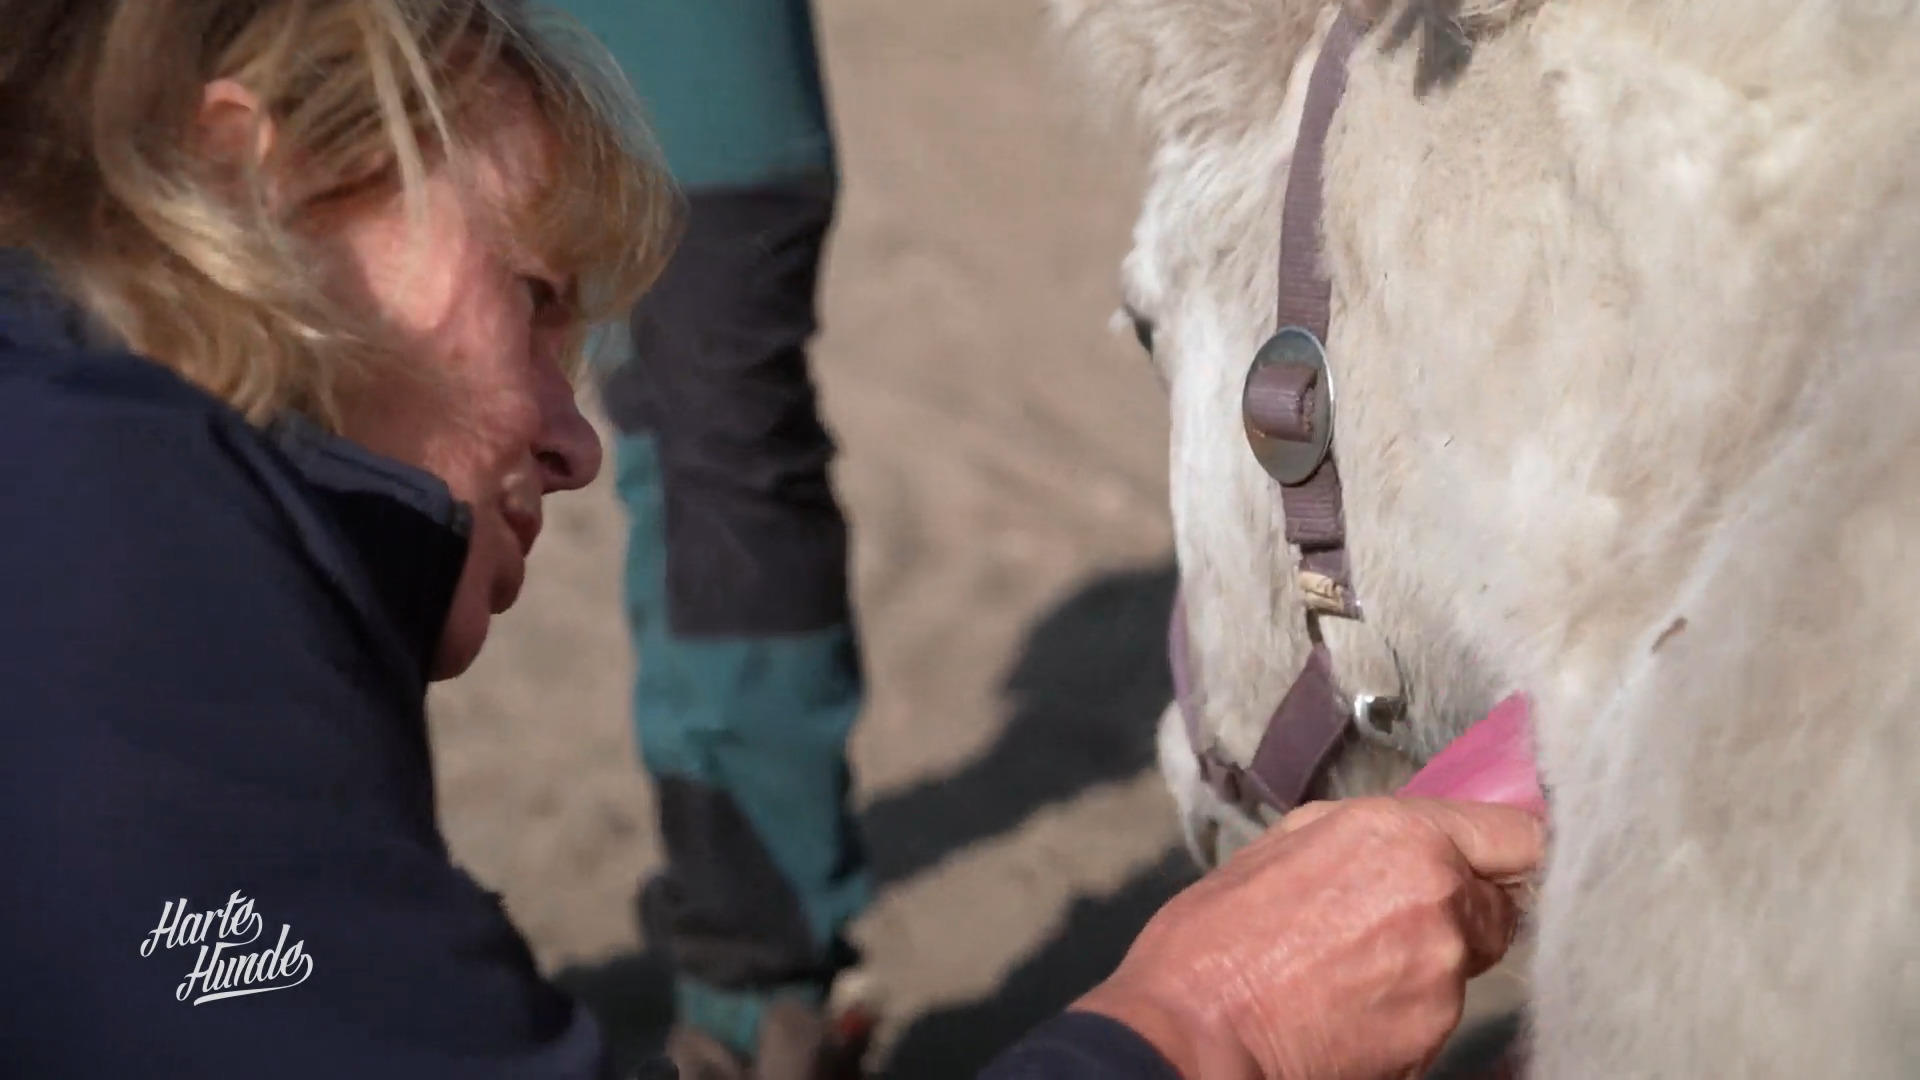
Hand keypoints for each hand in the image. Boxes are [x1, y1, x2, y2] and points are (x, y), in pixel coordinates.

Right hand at [1076, 798, 1543, 1079]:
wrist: (1195, 1031)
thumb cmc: (1217, 937)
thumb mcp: (1288, 843)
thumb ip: (1369, 836)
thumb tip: (1415, 838)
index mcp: (1402, 836)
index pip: (1518, 834)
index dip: (1513, 849)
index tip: (1502, 859)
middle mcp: (1438, 897)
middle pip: (1501, 903)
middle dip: (1461, 910)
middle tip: (1390, 923)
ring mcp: (1442, 973)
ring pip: (1465, 960)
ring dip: (1428, 962)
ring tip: (1348, 967)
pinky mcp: (1434, 1037)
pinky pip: (1436, 1011)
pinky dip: (1404, 1010)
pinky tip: (1346, 1005)